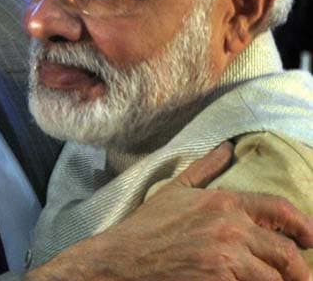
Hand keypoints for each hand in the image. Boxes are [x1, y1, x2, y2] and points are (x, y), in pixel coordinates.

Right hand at [26, 142, 312, 279]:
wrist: (122, 259)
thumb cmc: (147, 227)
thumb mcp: (174, 190)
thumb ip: (205, 168)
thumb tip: (227, 147)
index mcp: (223, 201)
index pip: (281, 209)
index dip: (303, 227)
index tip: (308, 240)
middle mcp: (230, 227)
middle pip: (287, 253)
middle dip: (299, 268)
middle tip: (300, 276)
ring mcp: (227, 258)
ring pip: (277, 278)